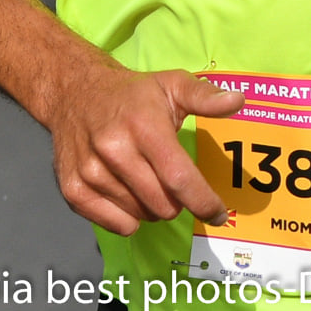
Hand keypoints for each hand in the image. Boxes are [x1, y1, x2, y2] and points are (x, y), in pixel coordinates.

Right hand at [50, 65, 244, 235]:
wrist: (76, 93)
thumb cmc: (133, 94)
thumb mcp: (172, 85)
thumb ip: (205, 96)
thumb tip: (237, 100)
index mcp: (144, 125)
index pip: (179, 177)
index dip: (203, 201)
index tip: (218, 213)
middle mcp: (114, 150)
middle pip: (163, 203)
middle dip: (178, 201)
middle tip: (173, 181)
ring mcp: (90, 172)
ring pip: (141, 216)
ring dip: (153, 207)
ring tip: (148, 179)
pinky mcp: (73, 190)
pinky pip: (115, 225)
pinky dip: (129, 217)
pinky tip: (128, 192)